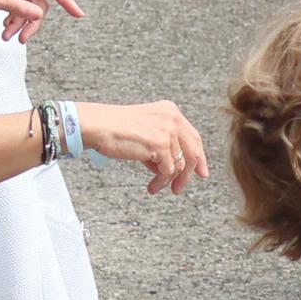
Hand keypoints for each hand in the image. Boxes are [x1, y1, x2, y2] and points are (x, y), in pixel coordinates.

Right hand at [77, 101, 211, 193]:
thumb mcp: (145, 133)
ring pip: (180, 164)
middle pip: (193, 151)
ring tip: (156, 187)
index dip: (200, 157)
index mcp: (170, 111)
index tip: (202, 172)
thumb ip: (161, 146)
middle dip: (189, 173)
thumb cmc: (114, 129)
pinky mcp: (160, 144)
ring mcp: (168, 130)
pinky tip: (152, 186)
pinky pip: (168, 170)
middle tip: (178, 188)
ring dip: (169, 180)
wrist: (99, 126)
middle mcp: (173, 118)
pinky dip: (161, 182)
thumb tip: (171, 169)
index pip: (193, 136)